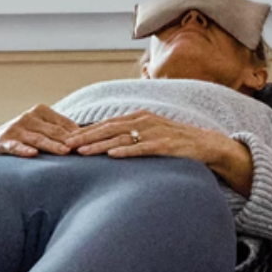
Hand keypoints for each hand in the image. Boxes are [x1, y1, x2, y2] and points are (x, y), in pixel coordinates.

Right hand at [0, 105, 79, 157]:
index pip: (63, 123)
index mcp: (40, 110)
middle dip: (69, 140)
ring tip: (65, 152)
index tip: (91, 142)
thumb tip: (87, 138)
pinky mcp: (2, 142)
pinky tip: (33, 154)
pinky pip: (15, 146)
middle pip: (54, 131)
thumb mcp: (41, 128)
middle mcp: (28, 117)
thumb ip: (59, 130)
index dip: (77, 134)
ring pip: (39, 139)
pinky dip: (24, 150)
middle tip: (83, 149)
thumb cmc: (24, 136)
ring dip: (53, 146)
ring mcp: (15, 129)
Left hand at [66, 111, 234, 164]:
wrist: (206, 144)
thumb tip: (105, 144)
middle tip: (65, 146)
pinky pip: (142, 148)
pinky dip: (126, 151)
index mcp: (139, 116)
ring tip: (81, 152)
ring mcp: (155, 132)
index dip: (85, 131)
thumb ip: (130, 134)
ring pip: (122, 138)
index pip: (106, 123)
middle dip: (86, 137)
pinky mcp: (165, 145)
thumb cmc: (175, 141)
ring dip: (100, 145)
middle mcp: (145, 120)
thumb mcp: (151, 133)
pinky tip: (112, 156)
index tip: (65, 139)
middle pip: (109, 128)